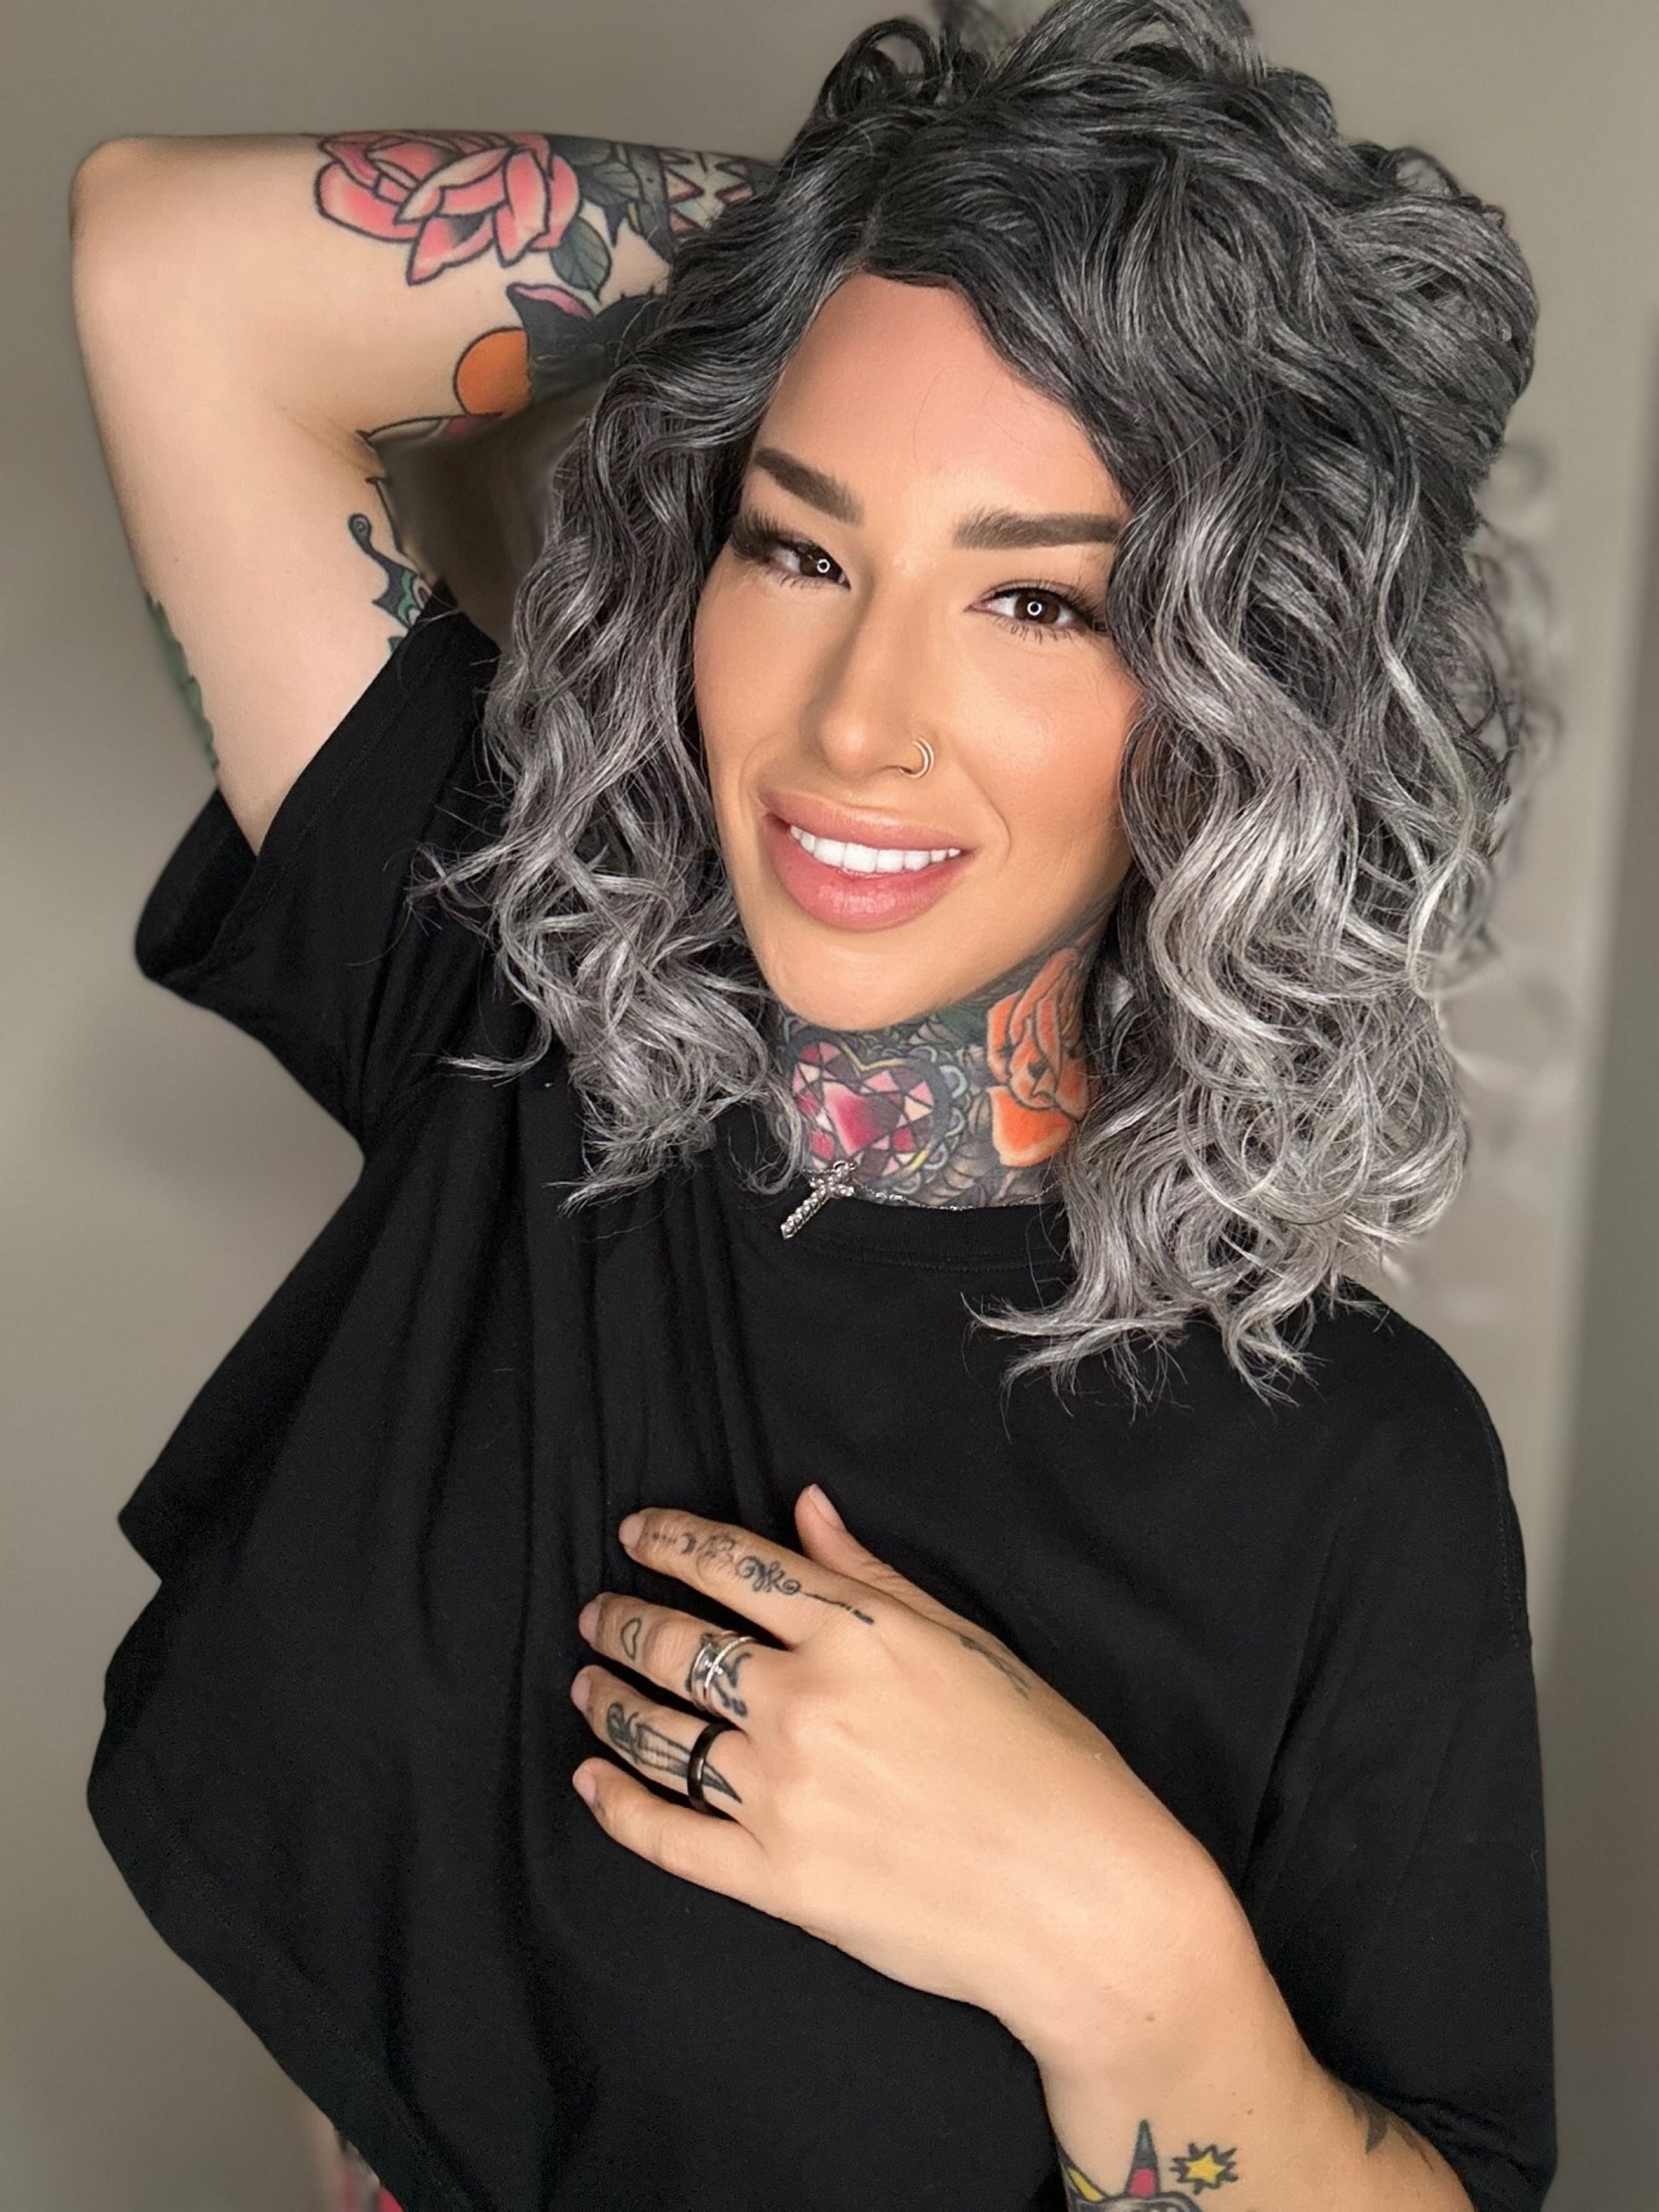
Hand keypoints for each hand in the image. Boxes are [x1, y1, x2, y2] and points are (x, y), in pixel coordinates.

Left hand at [570, 1487, 1227, 2068]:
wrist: (1082, 1901)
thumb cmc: (1047, 1761)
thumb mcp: (968, 1644)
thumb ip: (872, 1577)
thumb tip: (805, 1510)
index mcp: (858, 1633)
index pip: (735, 1567)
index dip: (672, 1542)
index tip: (635, 1533)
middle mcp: (804, 1701)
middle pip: (678, 1645)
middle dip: (624, 1620)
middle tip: (596, 1612)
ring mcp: (782, 1793)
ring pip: (659, 1731)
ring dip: (608, 1699)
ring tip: (584, 1683)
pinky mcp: (774, 1879)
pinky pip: (667, 1834)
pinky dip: (615, 1802)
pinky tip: (589, 1778)